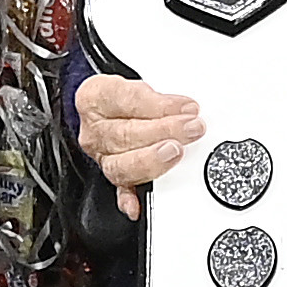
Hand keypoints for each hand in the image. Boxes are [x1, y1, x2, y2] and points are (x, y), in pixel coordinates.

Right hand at [73, 70, 205, 201]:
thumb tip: (188, 109)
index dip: (158, 104)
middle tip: (191, 128)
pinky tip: (137, 205)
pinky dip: (129, 199)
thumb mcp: (140, 80)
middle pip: (124, 134)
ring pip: (121, 164)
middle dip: (163, 131)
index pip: (125, 99)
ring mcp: (103, 156)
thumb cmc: (125, 96)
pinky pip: (120, 190)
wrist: (107, 110)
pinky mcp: (115, 176)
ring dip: (151, 160)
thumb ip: (161, 95)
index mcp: (95, 97)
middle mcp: (95, 129)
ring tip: (175, 153)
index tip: (186, 107)